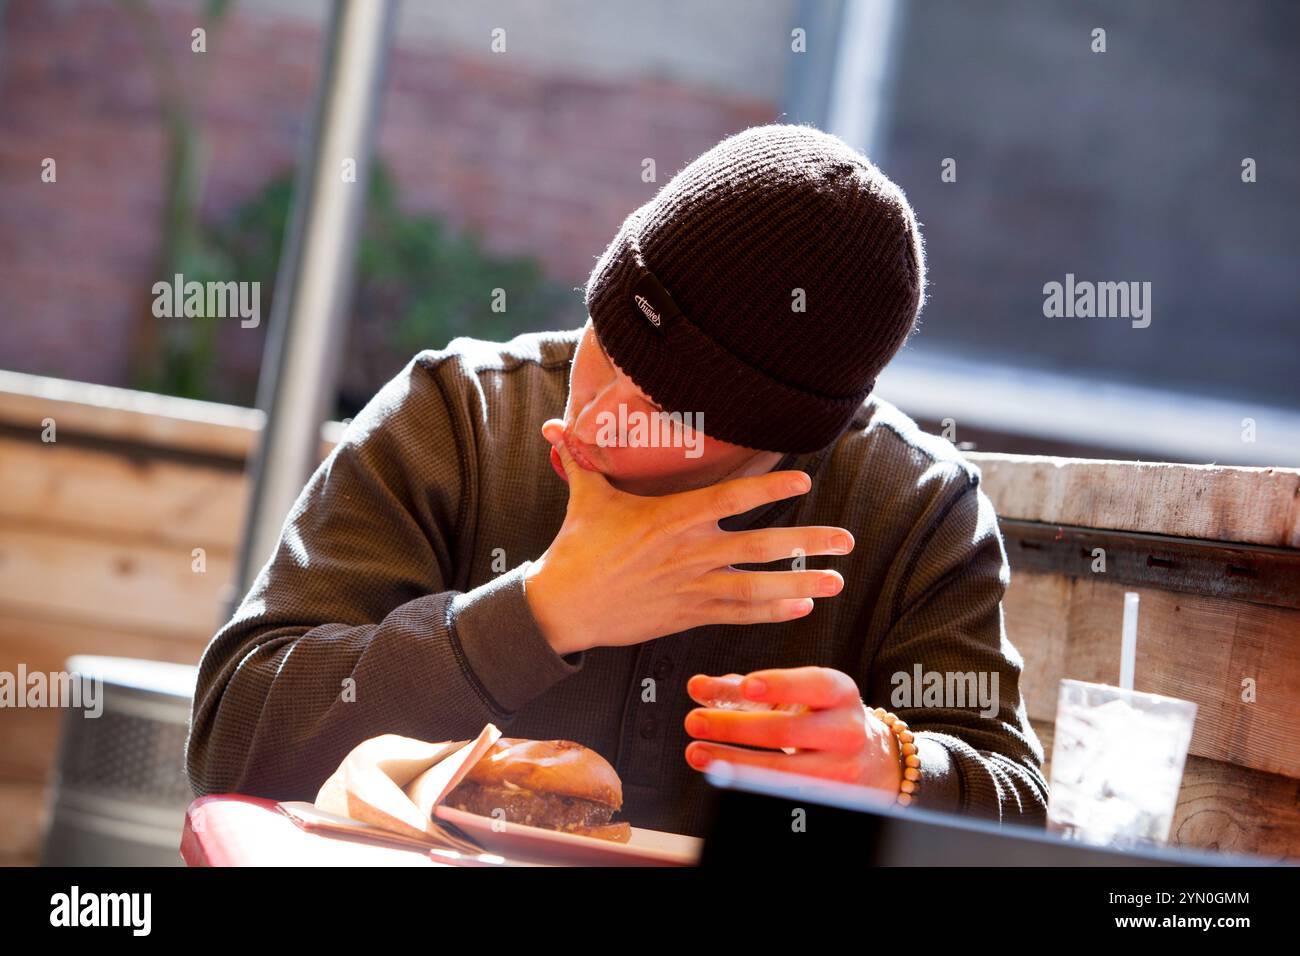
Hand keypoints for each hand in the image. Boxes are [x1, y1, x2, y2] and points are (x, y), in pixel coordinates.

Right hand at [523, 419, 855, 655]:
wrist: (562, 607)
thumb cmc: (576, 546)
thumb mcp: (586, 494)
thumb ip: (585, 457)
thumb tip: (557, 424)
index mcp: (672, 516)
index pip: (732, 496)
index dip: (771, 486)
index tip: (805, 479)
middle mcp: (690, 551)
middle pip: (762, 545)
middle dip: (808, 542)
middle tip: (847, 541)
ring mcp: (692, 586)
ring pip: (758, 586)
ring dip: (801, 583)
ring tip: (837, 580)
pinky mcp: (688, 615)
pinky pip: (739, 614)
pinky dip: (772, 611)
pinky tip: (801, 607)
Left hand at [682, 667, 904, 794]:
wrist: (871, 758)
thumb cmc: (818, 716)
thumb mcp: (793, 695)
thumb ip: (742, 689)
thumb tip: (696, 686)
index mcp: (840, 693)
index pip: (814, 685)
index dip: (780, 684)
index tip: (746, 686)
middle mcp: (847, 730)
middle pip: (788, 730)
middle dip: (735, 726)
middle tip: (694, 721)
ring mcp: (841, 769)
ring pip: (783, 770)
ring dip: (733, 762)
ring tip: (696, 753)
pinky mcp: (828, 798)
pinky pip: (784, 793)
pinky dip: (750, 784)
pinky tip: (721, 774)